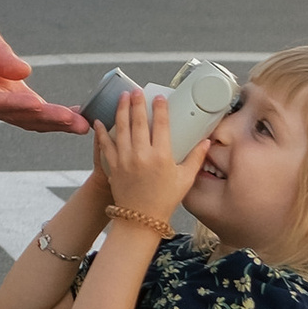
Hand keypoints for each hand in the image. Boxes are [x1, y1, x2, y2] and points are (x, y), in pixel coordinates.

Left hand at [0, 3, 89, 133]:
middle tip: (84, 127)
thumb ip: (2, 55)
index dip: (57, 112)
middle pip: (27, 117)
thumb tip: (26, 72)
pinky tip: (30, 104)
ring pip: (11, 114)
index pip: (33, 105)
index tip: (85, 116)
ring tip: (65, 119)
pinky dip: (10, 105)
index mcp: (0, 84)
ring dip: (39, 117)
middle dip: (55, 122)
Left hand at [97, 87, 195, 227]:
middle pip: (138, 121)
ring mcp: (125, 159)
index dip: (160, 108)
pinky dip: (102, 131)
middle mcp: (142, 154)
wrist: (141, 218)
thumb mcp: (185, 179)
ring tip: (122, 97)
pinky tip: (100, 121)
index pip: (160, 125)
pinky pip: (105, 144)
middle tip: (136, 90)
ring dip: (120, 110)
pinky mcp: (113, 165)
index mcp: (162, 156)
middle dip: (137, 103)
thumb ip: (196, 158)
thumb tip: (207, 141)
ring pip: (121, 128)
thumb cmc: (165, 200)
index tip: (159, 97)